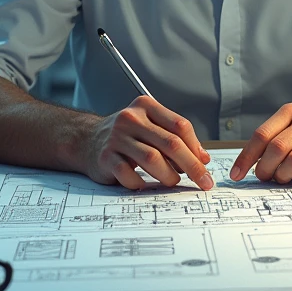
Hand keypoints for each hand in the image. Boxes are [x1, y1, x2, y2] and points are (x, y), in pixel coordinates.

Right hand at [83, 95, 212, 189]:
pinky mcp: (105, 157)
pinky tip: (144, 184)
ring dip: (168, 175)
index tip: (205, 164)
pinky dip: (141, 183)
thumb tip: (203, 158)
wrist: (86, 139)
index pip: (180, 125)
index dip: (196, 147)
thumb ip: (175, 138)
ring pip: (152, 159)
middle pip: (170, 143)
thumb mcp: (150, 127)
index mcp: (146, 106)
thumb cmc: (127, 135)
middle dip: (192, 165)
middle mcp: (131, 118)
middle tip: (203, 181)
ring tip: (172, 181)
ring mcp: (117, 137)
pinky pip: (130, 175)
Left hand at [229, 104, 291, 184]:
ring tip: (282, 178)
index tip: (236, 174)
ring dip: (283, 175)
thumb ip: (272, 141)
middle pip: (276, 148)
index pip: (262, 135)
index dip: (246, 157)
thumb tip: (246, 166)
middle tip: (263, 177)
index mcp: (289, 112)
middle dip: (265, 168)